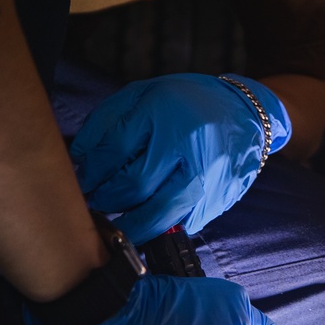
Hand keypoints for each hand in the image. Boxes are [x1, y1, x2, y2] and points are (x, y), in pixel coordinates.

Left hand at [70, 74, 291, 243]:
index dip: (91, 172)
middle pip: (133, 186)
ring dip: (128, 225)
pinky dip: (158, 228)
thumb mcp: (144, 95)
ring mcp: (206, 177)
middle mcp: (187, 146)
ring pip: (157, 216)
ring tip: (116, 222)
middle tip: (94, 200)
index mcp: (165, 113)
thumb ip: (106, 123)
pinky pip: (179, 225)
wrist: (246, 115)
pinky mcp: (218, 200)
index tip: (82, 180)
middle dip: (105, 198)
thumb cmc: (187, 104)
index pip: (115, 151)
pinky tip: (146, 221)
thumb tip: (78, 161)